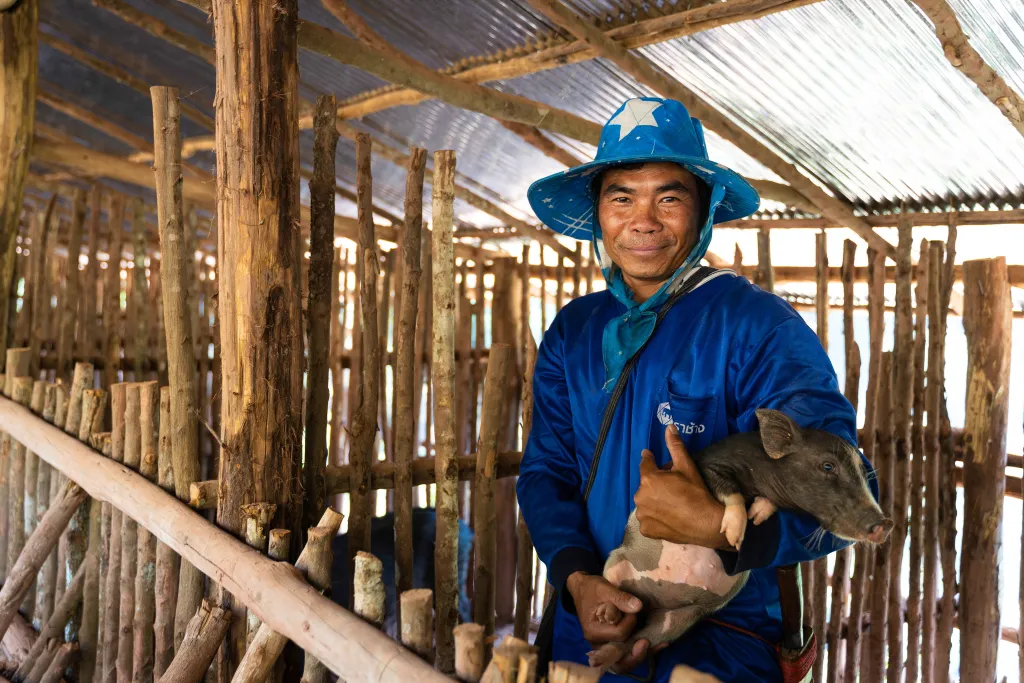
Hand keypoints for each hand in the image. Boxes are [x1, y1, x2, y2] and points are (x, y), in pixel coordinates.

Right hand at [566, 572, 652, 671]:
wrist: (583, 589)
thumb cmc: (591, 588)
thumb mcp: (604, 588)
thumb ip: (620, 598)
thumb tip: (638, 607)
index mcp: (593, 631)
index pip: (618, 634)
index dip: (629, 623)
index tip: (632, 610)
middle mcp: (598, 643)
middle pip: (618, 660)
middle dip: (636, 654)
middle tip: (647, 642)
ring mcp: (605, 646)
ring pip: (623, 662)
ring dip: (641, 655)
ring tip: (658, 645)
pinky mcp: (612, 644)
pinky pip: (626, 654)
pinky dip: (640, 651)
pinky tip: (658, 645)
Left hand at [633, 425, 730, 548]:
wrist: (707, 524)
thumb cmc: (697, 493)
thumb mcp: (687, 467)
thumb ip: (675, 447)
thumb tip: (669, 427)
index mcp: (649, 480)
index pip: (645, 464)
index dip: (650, 460)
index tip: (651, 457)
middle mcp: (640, 497)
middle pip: (646, 486)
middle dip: (655, 484)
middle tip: (671, 487)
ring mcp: (642, 515)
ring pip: (645, 503)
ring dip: (653, 500)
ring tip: (670, 503)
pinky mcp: (646, 530)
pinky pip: (647, 520)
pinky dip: (654, 517)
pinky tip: (667, 516)